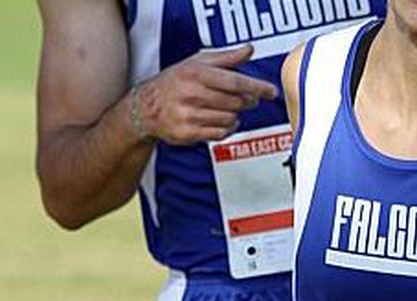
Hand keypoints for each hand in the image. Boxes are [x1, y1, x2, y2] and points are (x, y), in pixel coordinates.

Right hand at [136, 44, 277, 144]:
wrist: (146, 107)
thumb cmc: (175, 82)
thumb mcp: (197, 63)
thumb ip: (226, 58)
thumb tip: (249, 50)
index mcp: (195, 73)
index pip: (234, 81)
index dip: (257, 87)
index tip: (271, 91)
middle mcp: (191, 94)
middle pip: (235, 102)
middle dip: (248, 101)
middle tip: (249, 99)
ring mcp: (188, 115)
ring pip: (230, 119)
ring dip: (236, 115)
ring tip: (229, 108)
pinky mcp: (188, 133)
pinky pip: (220, 134)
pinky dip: (227, 128)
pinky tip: (222, 121)